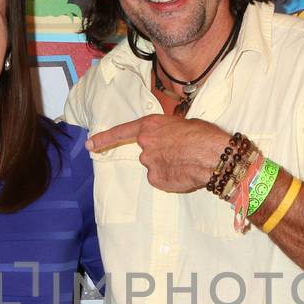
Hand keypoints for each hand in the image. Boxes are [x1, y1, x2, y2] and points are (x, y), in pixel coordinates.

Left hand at [87, 115, 230, 192]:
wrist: (214, 155)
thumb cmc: (203, 135)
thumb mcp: (182, 124)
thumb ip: (166, 132)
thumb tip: (168, 140)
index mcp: (149, 126)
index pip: (120, 132)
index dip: (103, 139)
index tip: (89, 145)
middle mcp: (145, 144)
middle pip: (147, 152)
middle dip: (161, 154)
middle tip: (181, 153)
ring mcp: (149, 163)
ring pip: (155, 166)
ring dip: (167, 166)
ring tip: (187, 163)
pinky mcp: (156, 180)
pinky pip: (161, 180)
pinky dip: (171, 178)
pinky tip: (184, 173)